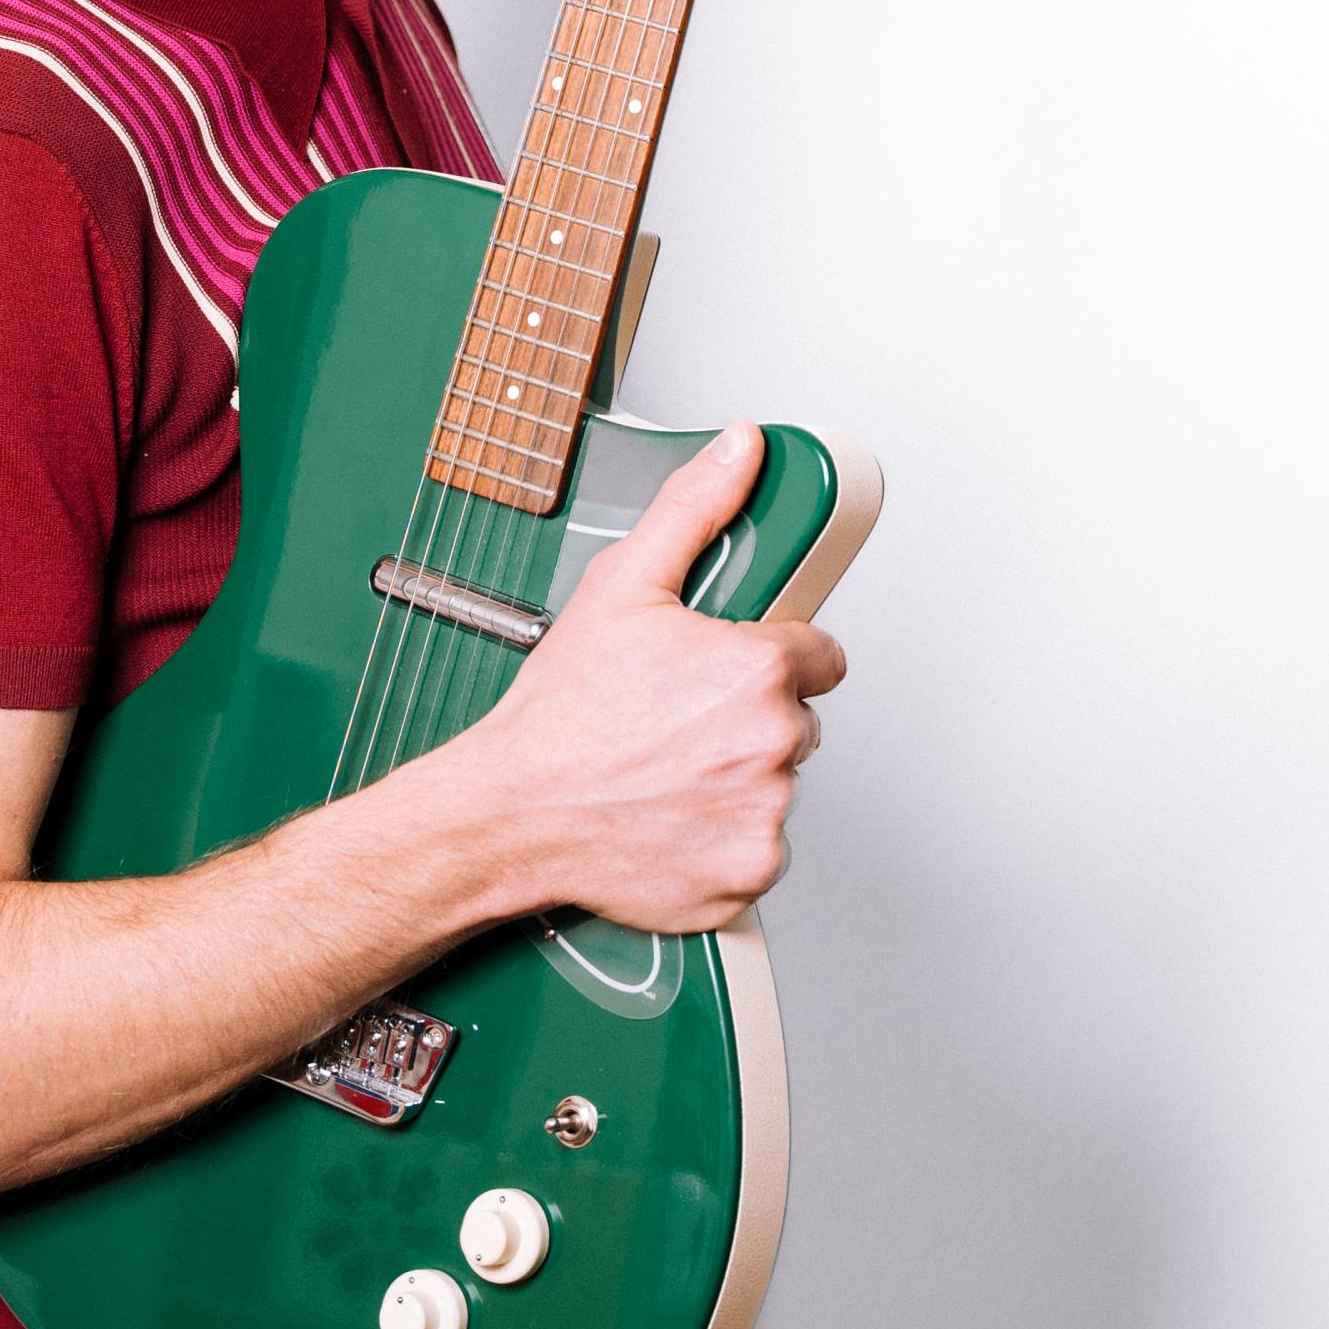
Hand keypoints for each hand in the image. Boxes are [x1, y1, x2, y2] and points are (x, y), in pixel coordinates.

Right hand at [447, 424, 849, 934]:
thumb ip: (695, 507)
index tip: (728, 670)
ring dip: (734, 780)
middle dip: (748, 719)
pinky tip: (667, 819)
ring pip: (774, 787)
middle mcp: (774, 746)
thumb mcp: (621, 584)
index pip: (820, 656)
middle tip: (675, 721)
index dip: (774, 656)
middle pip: (796, 723)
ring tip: (662, 771)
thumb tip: (741, 449)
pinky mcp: (743, 878)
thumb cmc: (559, 711)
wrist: (508, 812)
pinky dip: (719, 842)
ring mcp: (761, 819)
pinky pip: (754, 853)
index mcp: (758, 670)